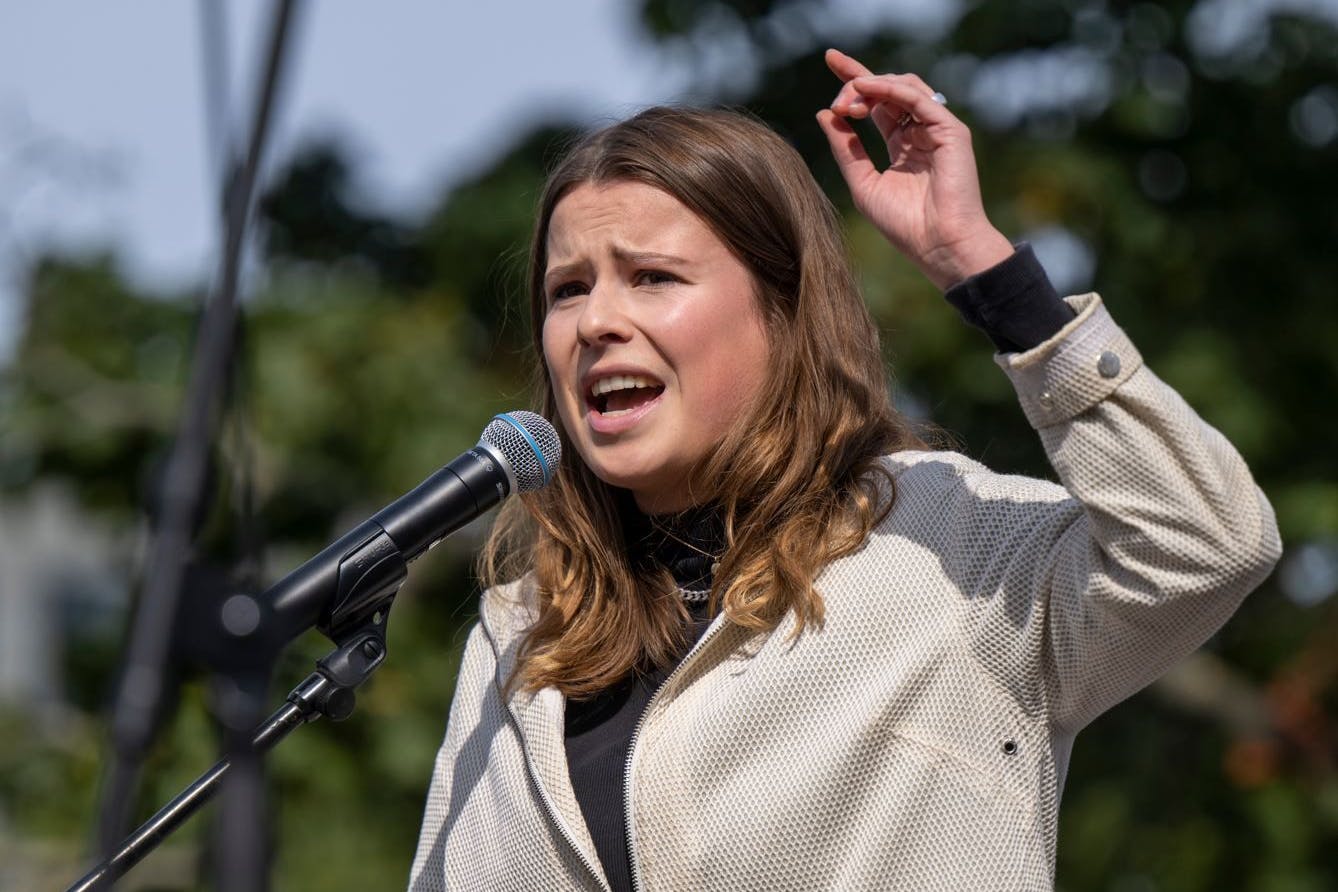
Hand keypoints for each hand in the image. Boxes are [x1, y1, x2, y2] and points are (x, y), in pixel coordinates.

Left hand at [816, 48, 1013, 289]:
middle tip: (837, 102)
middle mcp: (920, 132)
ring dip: (871, 85)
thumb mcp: (863, 183)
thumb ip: (845, 149)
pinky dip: (891, 89)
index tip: (829, 59)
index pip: (877, 103)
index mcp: (902, 145)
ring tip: (847, 100)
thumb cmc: (905, 224)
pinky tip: (866, 89)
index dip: (854, 80)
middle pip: (888, 89)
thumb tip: (824, 113)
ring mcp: (937, 129)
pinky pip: (918, 98)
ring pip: (903, 86)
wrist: (938, 245)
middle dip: (857, 84)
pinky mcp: (951, 131)